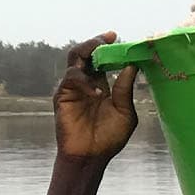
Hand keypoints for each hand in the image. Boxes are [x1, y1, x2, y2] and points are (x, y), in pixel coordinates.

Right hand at [53, 32, 138, 163]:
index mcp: (100, 83)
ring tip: (102, 56)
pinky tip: (98, 93)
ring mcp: (72, 88)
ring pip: (74, 59)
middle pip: (84, 52)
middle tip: (108, 38)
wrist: (91, 157)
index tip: (116, 36)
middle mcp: (85, 82)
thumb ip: (126, 90)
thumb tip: (132, 65)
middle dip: (95, 42)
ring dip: (88, 53)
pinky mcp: (62, 96)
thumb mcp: (125, 113)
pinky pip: (72, 79)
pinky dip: (86, 83)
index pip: (101, 58)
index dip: (107, 46)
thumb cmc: (109, 138)